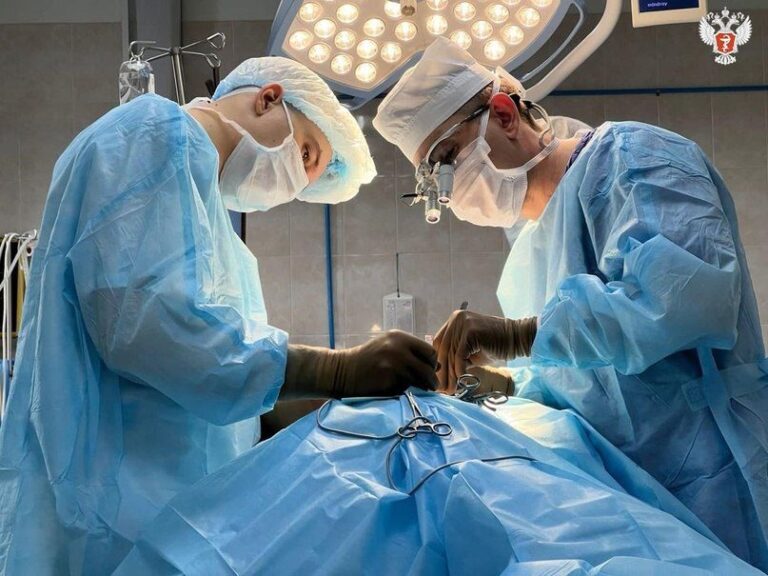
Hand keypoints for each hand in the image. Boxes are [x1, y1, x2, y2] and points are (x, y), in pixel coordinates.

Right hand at [281, 331, 437, 398]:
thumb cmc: (367, 360)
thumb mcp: (389, 348)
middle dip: (431, 379)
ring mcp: (394, 363)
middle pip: (429, 367)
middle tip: (430, 386)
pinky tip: (395, 390)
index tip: (428, 371)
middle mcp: (399, 347)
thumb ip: (412, 353)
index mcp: (400, 337)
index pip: (429, 351)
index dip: (431, 363)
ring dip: (422, 388)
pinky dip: (405, 392)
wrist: (342, 371)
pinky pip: (407, 389)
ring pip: (421, 380)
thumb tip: (439, 365)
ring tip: (417, 391)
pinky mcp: (389, 380)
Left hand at [432, 310, 535, 392]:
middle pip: (442, 349)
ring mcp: (463, 323)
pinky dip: (460, 370)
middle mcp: (456, 319)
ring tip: (450, 390)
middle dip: (442, 372)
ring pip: (451, 354)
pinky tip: (462, 381)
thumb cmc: (494, 346)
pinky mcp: (470, 332)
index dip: (438, 363)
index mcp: (454, 320)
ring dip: (450, 375)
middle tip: (442, 389)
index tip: (438, 380)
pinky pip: (460, 355)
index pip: (438, 343)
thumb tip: (441, 376)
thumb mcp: (470, 350)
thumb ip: (455, 355)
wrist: (517, 339)